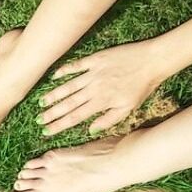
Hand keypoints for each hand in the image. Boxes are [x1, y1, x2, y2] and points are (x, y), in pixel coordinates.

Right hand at [40, 40, 169, 134]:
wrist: (153, 60)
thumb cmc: (142, 87)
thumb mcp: (128, 108)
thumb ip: (108, 120)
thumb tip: (90, 130)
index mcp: (101, 102)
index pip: (75, 117)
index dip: (59, 125)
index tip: (47, 131)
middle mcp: (94, 89)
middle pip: (68, 104)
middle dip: (51, 113)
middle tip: (38, 120)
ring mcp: (93, 73)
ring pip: (68, 86)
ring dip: (53, 95)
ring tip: (41, 102)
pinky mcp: (96, 59)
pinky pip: (76, 65)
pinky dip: (64, 70)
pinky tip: (54, 77)